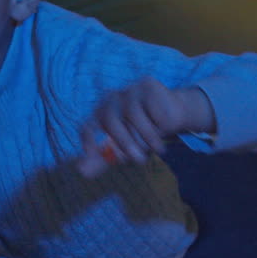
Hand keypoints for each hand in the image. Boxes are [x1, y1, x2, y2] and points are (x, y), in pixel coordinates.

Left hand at [77, 78, 212, 177]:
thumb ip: (104, 159)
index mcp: (101, 114)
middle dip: (125, 143)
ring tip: (158, 148)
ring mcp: (128, 90)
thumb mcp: (124, 148)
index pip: (88, 126)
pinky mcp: (146, 85)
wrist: (174, 114)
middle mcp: (111, 100)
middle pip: (111, 120)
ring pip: (134, 115)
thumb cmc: (145, 133)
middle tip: (140, 160)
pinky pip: (150, 108)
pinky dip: (159, 123)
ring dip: (148, 137)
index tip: (93, 155)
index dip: (88, 140)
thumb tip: (82, 171)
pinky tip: (164, 124)